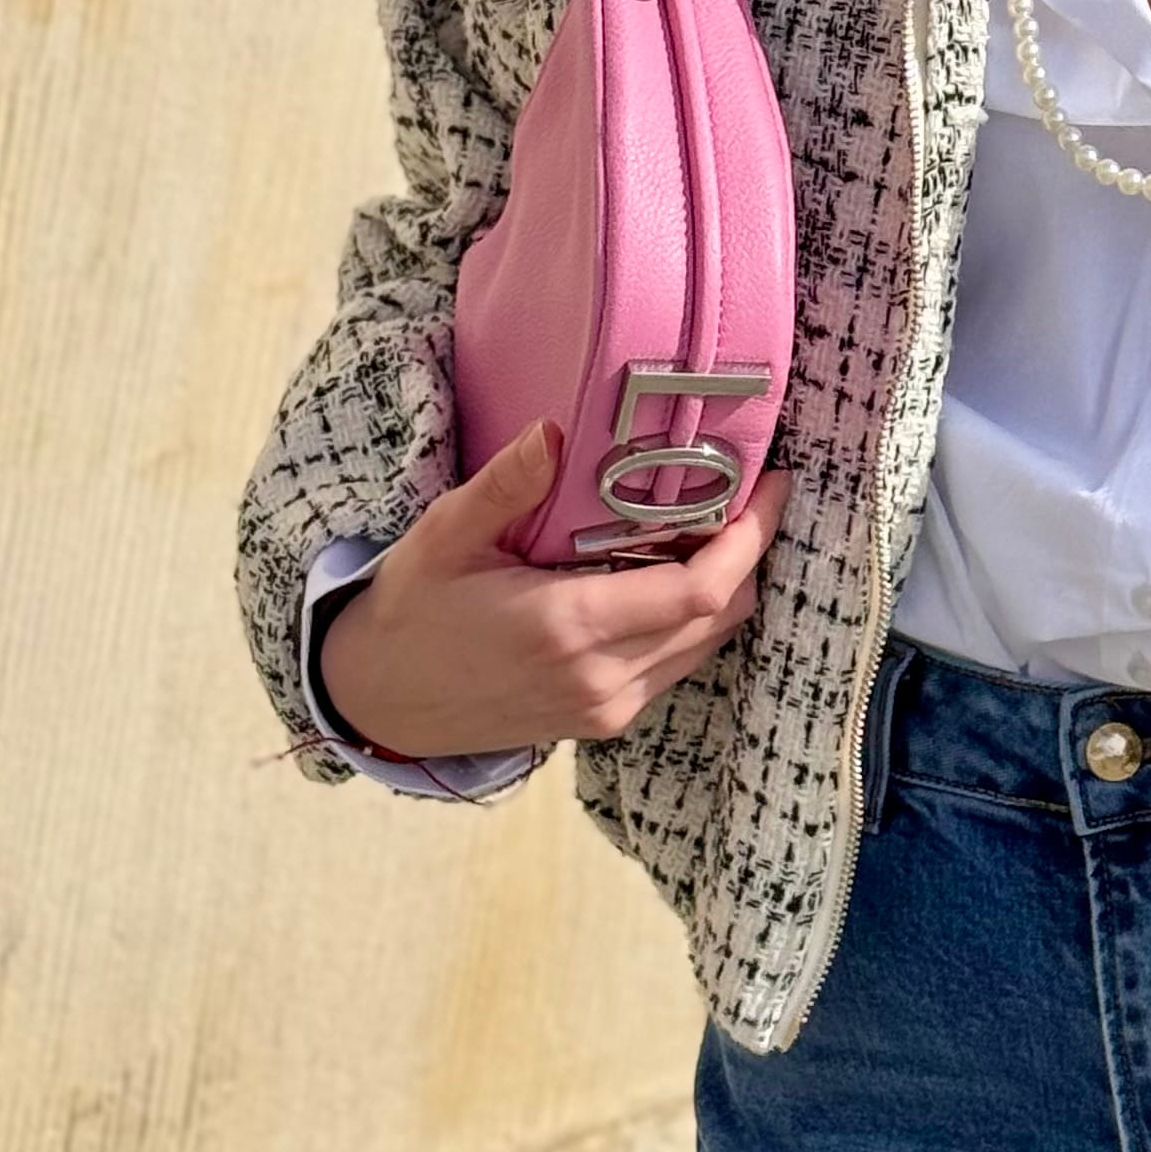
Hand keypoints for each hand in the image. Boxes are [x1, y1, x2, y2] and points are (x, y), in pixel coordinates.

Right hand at [318, 419, 789, 757]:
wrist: (381, 701)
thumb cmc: (412, 610)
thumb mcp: (445, 536)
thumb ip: (505, 486)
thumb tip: (555, 431)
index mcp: (569, 628)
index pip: (700, 590)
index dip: (750, 539)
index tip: (769, 484)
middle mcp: (600, 678)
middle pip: (721, 615)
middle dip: (750, 553)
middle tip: (750, 491)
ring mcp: (606, 707)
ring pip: (707, 644)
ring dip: (726, 586)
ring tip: (716, 523)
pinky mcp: (603, 719)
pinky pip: (678, 665)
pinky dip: (695, 618)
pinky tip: (673, 570)